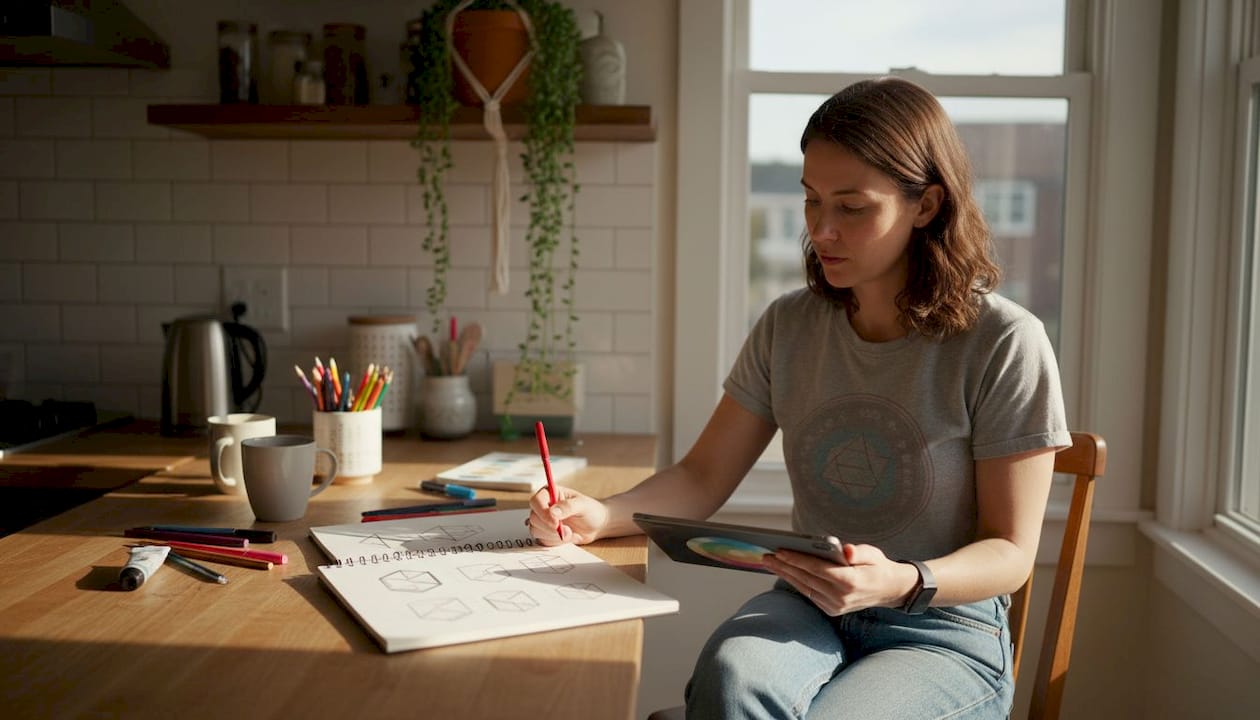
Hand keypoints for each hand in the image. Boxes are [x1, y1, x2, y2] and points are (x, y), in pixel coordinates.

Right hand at [526, 486, 609, 545]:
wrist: (597, 525)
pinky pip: (542, 541)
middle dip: (550, 528)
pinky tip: (568, 537)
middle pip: (534, 518)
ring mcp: (542, 521)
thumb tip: (552, 512)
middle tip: (568, 530)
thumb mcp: (582, 505)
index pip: (536, 501)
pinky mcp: (545, 534)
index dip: (542, 512)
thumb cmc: (591, 510)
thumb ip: (568, 507)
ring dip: (554, 536)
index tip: (555, 523)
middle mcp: (543, 506)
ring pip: (536, 531)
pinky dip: (556, 542)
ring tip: (571, 533)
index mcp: (549, 493)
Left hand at [762, 543, 917, 615]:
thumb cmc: (878, 566)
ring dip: (786, 575)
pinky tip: (785, 572)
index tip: (780, 551)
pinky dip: (796, 583)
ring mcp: (836, 606)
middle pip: (806, 579)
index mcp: (850, 581)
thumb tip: (845, 550)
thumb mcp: (873, 553)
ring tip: (770, 563)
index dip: (797, 559)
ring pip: (804, 588)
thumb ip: (858, 552)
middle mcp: (841, 597)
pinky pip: (809, 594)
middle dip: (785, 566)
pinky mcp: (832, 610)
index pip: (817, 569)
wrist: (889, 590)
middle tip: (766, 556)